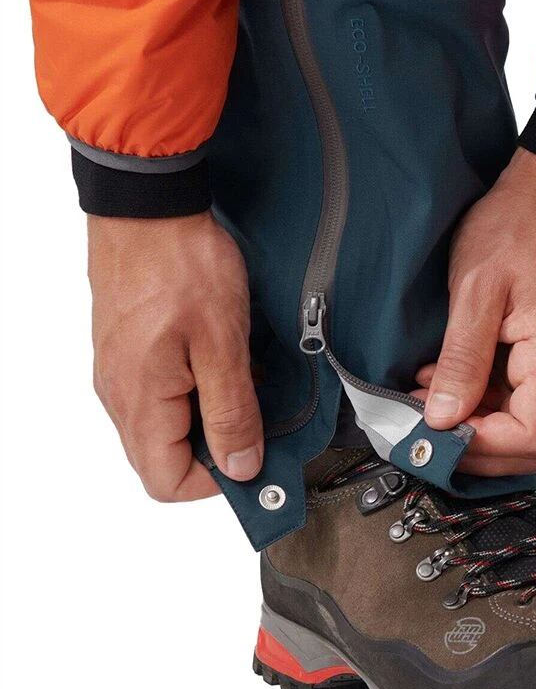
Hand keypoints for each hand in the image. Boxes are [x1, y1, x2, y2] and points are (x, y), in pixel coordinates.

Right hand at [88, 212, 263, 500]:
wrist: (149, 207)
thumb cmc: (182, 265)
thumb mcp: (222, 345)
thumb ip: (231, 412)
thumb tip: (240, 466)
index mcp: (140, 402)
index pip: (166, 482)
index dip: (215, 482)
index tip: (255, 456)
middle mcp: (121, 394)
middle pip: (165, 456)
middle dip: (218, 447)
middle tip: (260, 419)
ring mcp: (122, 370)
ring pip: (166, 423)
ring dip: (210, 414)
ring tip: (248, 382)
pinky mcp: (129, 348)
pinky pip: (163, 391)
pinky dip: (198, 386)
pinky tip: (228, 359)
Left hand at [417, 148, 535, 474]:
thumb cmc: (520, 225)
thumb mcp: (477, 288)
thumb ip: (462, 359)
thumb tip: (443, 420)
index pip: (531, 439)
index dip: (480, 448)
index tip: (433, 432)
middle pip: (529, 443)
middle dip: (473, 442)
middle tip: (423, 420)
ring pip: (522, 424)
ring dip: (473, 420)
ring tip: (429, 392)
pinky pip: (520, 397)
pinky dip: (481, 398)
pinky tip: (448, 374)